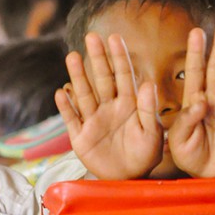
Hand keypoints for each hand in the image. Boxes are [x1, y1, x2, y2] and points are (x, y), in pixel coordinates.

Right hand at [55, 32, 162, 178]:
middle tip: (91, 36)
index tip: (114, 37)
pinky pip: (72, 119)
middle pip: (101, 79)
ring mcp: (93, 121)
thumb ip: (148, 110)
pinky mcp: (81, 137)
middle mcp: (109, 108)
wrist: (129, 178)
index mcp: (129, 104)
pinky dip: (66, 107)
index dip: (118, 57)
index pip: (123, 76)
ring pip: (84, 94)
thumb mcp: (152, 133)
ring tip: (72, 56)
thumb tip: (147, 83)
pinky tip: (61, 92)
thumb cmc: (145, 155)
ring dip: (78, 76)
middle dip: (97, 58)